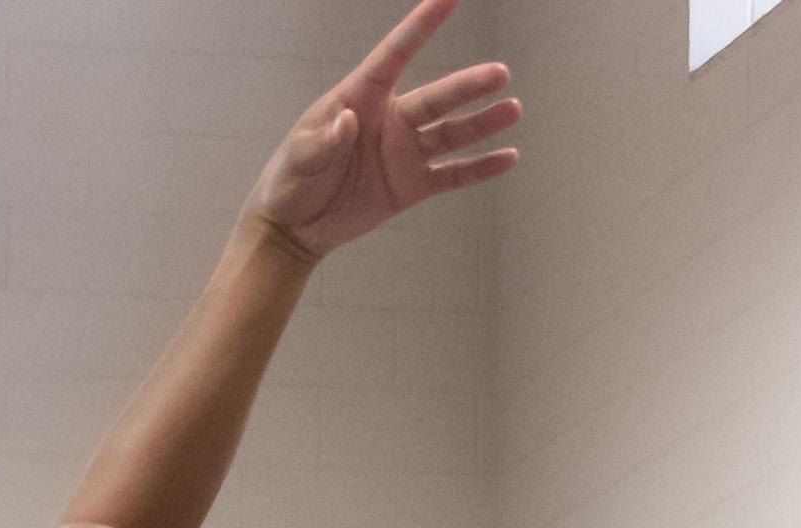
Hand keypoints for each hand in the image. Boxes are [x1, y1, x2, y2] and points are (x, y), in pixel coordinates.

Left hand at [248, 0, 524, 261]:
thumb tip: (348, 121)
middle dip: (467, 86)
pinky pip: (452, 174)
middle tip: (499, 73)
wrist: (292, 229)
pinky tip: (509, 157)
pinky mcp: (411, 186)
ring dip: (482, 123)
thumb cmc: (288, 183)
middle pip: (436, 98)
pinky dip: (480, 168)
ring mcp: (403, 152)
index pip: (395, 55)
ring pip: (451, 133)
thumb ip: (324, 141)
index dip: (421, 26)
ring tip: (512, 109)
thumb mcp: (299, 159)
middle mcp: (389, 119)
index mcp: (359, 99)